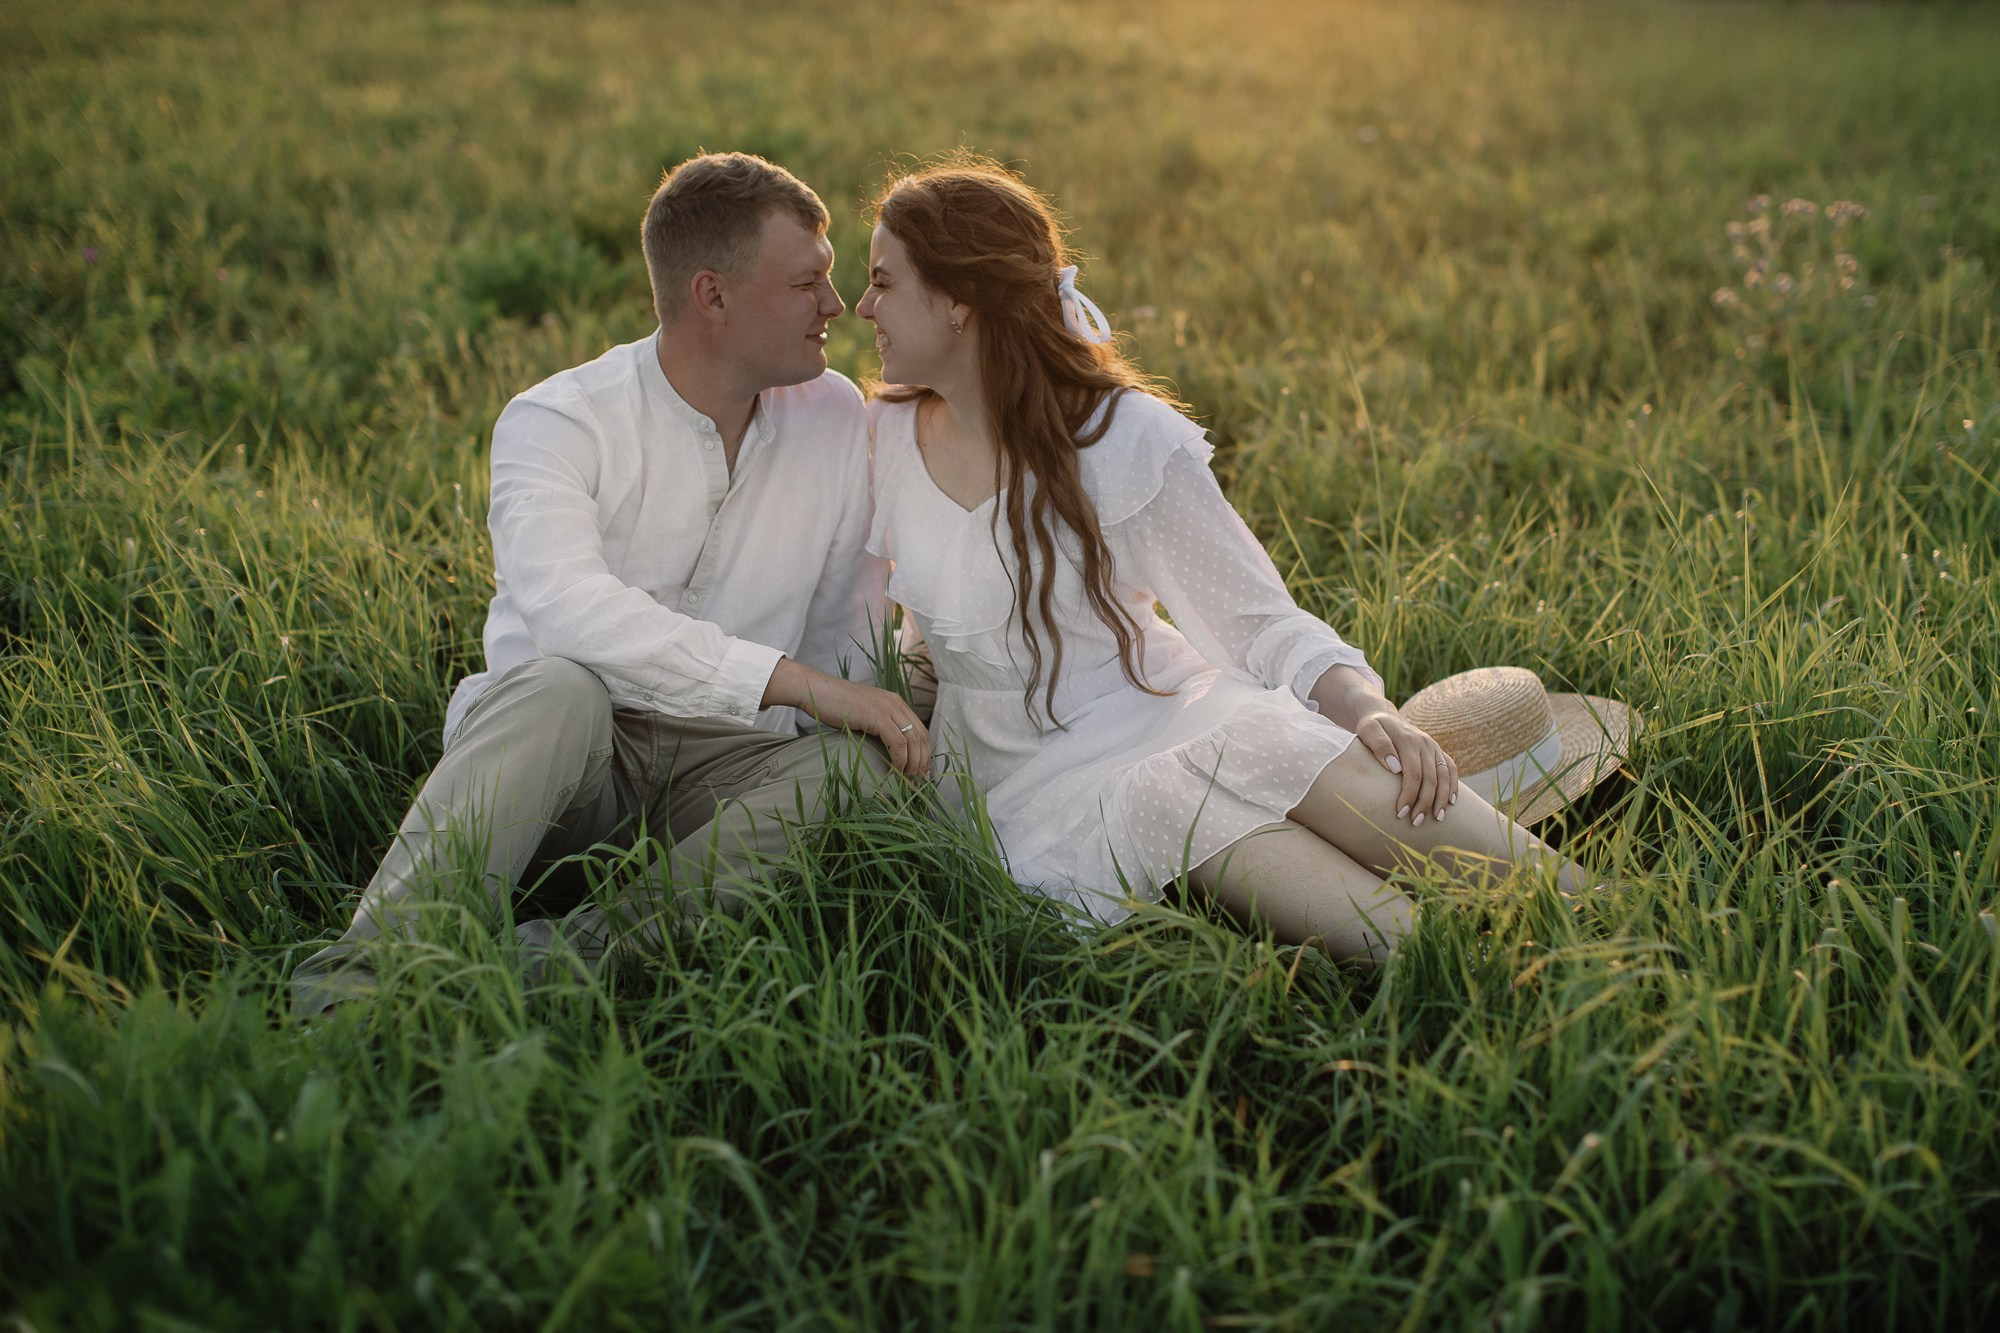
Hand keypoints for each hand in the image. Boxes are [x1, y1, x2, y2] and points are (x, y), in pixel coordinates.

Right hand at [763, 658, 931, 777]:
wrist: (815, 690)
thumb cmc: (833, 706)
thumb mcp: (863, 715)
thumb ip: (877, 726)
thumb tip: (885, 751)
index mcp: (895, 702)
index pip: (920, 730)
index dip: (925, 753)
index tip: (921, 772)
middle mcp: (896, 703)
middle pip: (921, 736)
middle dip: (922, 761)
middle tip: (918, 781)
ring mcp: (887, 708)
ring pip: (912, 741)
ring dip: (912, 764)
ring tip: (907, 780)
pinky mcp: (877, 716)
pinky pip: (898, 742)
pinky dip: (900, 760)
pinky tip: (895, 771)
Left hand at [1351, 704, 1458, 826]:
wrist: (1383, 715)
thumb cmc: (1371, 727)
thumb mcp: (1367, 730)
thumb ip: (1379, 745)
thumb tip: (1395, 768)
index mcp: (1409, 741)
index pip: (1413, 773)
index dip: (1409, 795)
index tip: (1401, 813)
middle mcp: (1425, 744)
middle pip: (1431, 778)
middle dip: (1425, 803)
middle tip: (1416, 823)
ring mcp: (1433, 747)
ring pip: (1444, 775)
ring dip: (1442, 799)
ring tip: (1437, 819)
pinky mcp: (1437, 751)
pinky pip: (1451, 768)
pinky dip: (1453, 785)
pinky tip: (1452, 803)